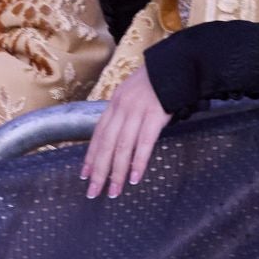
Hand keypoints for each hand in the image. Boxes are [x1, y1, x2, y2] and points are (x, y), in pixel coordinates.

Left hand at [79, 69, 170, 198]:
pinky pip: (144, 142)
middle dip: (98, 170)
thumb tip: (116, 139)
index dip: (90, 156)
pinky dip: (138, 161)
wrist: (173, 66)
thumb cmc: (154, 84)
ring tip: (113, 191)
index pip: (98, 135)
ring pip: (122, 146)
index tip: (84, 175)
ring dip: (116, 172)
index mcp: (114, 105)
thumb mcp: (131, 95)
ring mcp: (137, 111)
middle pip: (106, 144)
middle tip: (93, 192)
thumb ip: (123, 115)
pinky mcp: (154, 115)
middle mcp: (121, 108)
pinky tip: (134, 177)